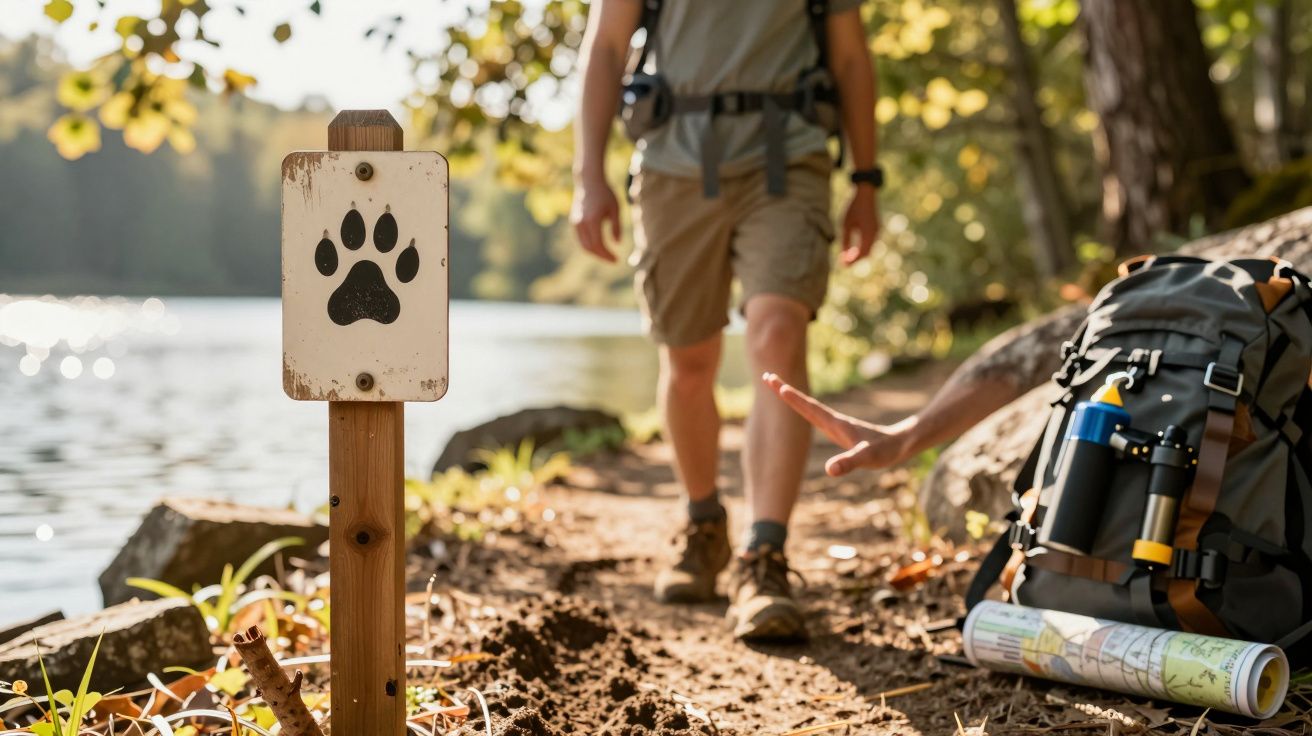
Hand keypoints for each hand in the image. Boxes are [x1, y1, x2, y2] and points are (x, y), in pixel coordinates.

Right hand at [570, 176, 620, 262]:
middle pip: (589, 248)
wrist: (589, 181)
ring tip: (607, 254)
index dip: (607, 255)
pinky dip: (590, 245)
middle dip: (601, 256)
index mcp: (592, 220)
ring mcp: (576, 222)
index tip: (617, 260)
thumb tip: (617, 244)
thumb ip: (617, 227)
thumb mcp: (616, 209)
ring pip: (583, 244)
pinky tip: (600, 245)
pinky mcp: (574, 221)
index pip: (598, 244)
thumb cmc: (605, 193)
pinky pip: (581, 238)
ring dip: (595, 252)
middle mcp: (581, 223)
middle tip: (613, 260)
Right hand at [762, 372, 911, 476]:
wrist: (900, 443)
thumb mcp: (866, 458)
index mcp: (835, 423)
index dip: (792, 397)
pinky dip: (803, 407)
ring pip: (809, 407)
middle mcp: (832, 421)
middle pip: (804, 403)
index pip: (808, 408)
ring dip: (792, 397)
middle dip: (784, 390)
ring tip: (778, 387)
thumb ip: (849, 463)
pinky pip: (815, 415)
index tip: (775, 383)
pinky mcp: (839, 430)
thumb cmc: (884, 451)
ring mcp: (835, 425)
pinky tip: (802, 408)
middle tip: (766, 376)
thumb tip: (829, 470)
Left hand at [840, 186, 878, 266]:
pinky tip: (853, 250)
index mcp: (868, 233)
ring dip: (859, 255)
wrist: (865, 193)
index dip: (852, 261)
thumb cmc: (853, 207)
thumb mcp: (845, 224)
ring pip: (869, 249)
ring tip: (847, 258)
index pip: (861, 254)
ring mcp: (877, 231)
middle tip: (844, 265)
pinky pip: (870, 243)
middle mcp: (875, 234)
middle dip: (856, 260)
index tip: (843, 266)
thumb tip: (844, 255)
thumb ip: (845, 240)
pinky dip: (863, 249)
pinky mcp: (876, 228)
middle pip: (867, 254)